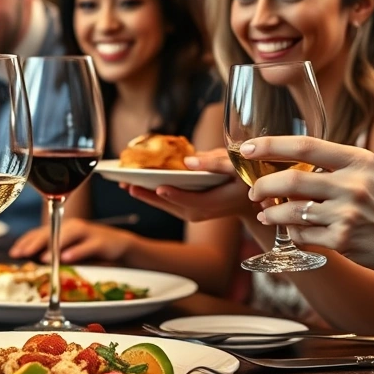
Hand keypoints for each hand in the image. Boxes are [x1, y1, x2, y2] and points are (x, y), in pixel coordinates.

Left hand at [9, 218, 133, 263]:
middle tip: (20, 254)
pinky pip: (87, 246)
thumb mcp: (69, 249)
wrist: (120, 245)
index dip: (25, 241)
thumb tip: (30, 258)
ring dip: (53, 246)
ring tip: (40, 257)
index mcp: (61, 227)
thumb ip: (52, 251)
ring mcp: (86, 232)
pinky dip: (76, 252)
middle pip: (50, 231)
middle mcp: (71, 226)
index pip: (39, 232)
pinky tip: (66, 259)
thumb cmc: (90, 247)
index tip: (13, 252)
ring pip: (67, 235)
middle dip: (33, 243)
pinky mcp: (100, 241)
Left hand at [125, 149, 255, 221]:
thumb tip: (188, 161)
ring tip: (124, 184)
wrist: (248, 199)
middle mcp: (199, 211)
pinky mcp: (187, 209)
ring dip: (145, 195)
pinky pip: (166, 202)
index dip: (174, 195)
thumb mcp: (236, 166)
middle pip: (170, 205)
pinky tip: (137, 185)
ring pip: (165, 205)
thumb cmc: (244, 178)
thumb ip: (214, 163)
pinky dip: (152, 194)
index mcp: (213, 202)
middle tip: (127, 185)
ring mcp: (192, 213)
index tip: (159, 187)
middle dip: (148, 195)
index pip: (190, 201)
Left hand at [242, 136, 373, 271]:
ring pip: (291, 211)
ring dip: (271, 213)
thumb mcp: (370, 172)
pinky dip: (292, 231)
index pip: (304, 146)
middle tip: (253, 191)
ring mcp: (347, 214)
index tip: (246, 148)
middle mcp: (353, 185)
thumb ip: (333, 165)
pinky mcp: (343, 240)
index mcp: (358, 160)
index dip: (269, 145)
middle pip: (290, 182)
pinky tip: (293, 229)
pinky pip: (302, 234)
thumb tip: (285, 161)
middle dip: (262, 186)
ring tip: (265, 213)